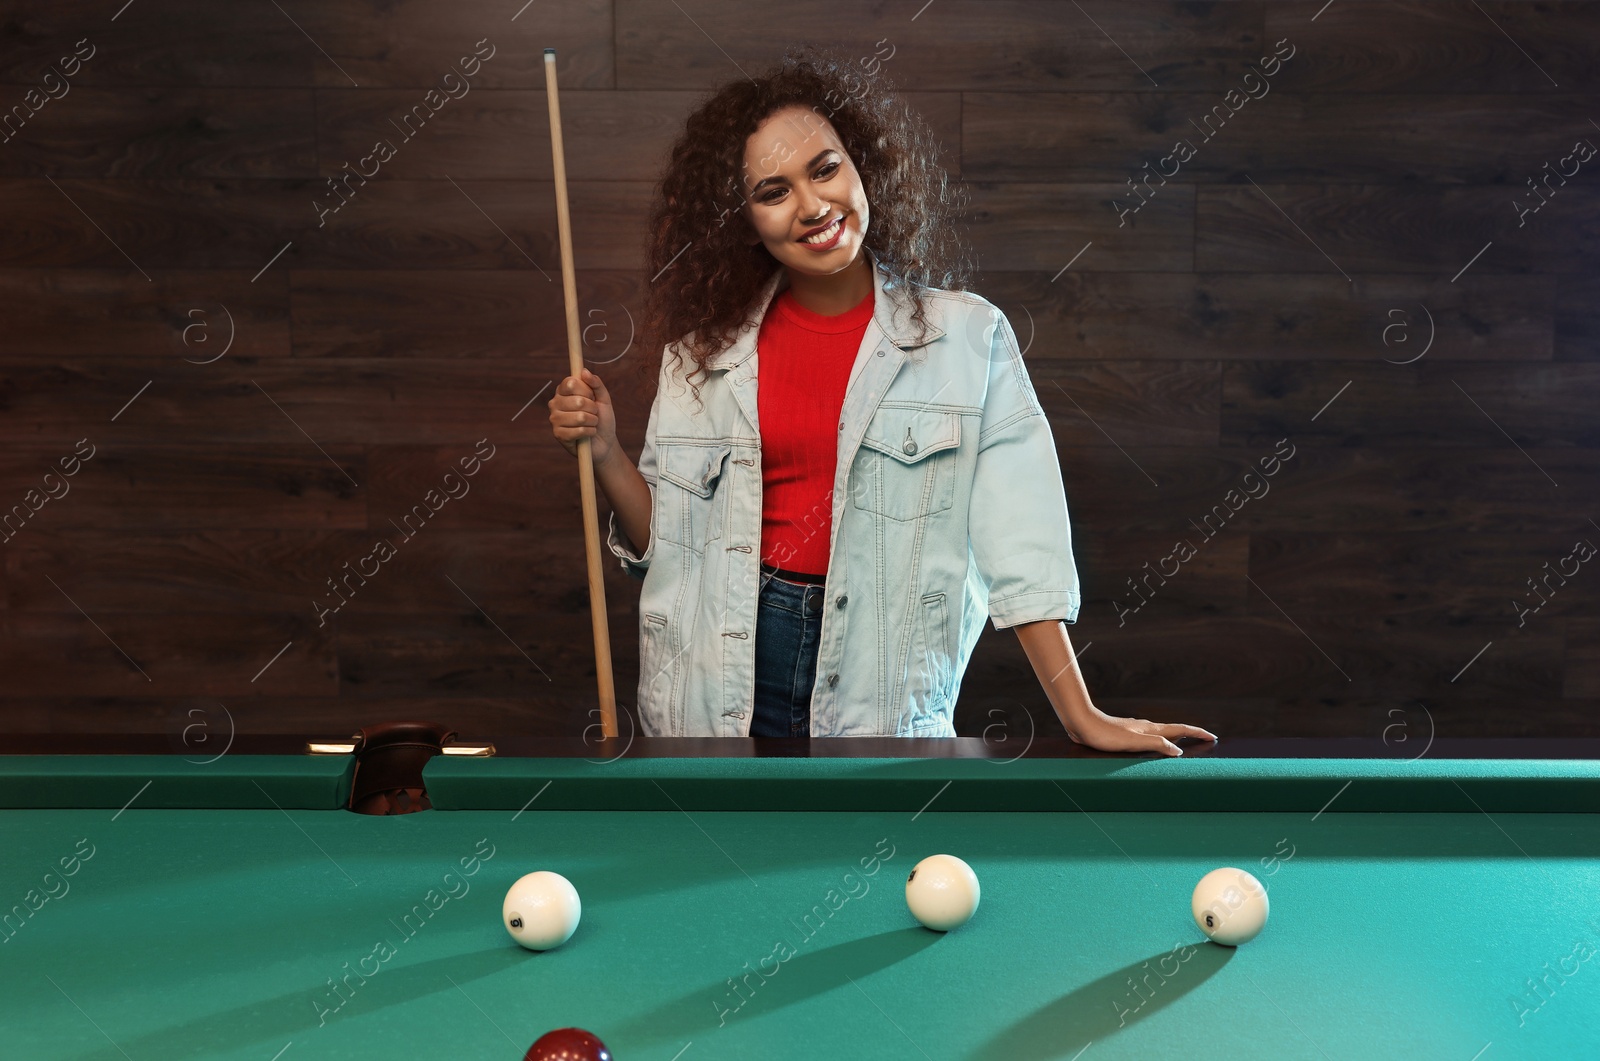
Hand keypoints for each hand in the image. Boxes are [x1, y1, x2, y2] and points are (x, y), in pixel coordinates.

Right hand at [549, 368, 618, 465]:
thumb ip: (596, 383)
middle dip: (593, 409)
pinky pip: (579, 430)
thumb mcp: (603, 398)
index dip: (587, 391)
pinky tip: (588, 434)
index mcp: (563, 391)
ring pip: (580, 417)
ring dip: (593, 421)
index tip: (592, 397)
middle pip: (578, 401)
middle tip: (593, 413)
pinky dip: (590, 432)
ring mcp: (554, 419)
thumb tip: (584, 371)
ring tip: (592, 424)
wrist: (605, 442)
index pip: (571, 382)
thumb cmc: (602, 418)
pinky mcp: (558, 434)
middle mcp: (555, 403)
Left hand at [1065, 707, 1216, 757]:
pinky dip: (1158, 741)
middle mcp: (1145, 727)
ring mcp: (1135, 730)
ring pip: (1160, 733)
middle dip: (1189, 734)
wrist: (1083, 723)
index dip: (1197, 733)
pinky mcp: (1124, 734)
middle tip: (1203, 739)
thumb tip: (1178, 751)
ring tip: (1182, 743)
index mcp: (1151, 729)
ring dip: (1174, 737)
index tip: (1212, 736)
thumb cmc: (1106, 734)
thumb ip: (1156, 744)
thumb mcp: (1134, 742)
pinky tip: (1151, 744)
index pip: (1180, 730)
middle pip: (1173, 730)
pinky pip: (1148, 737)